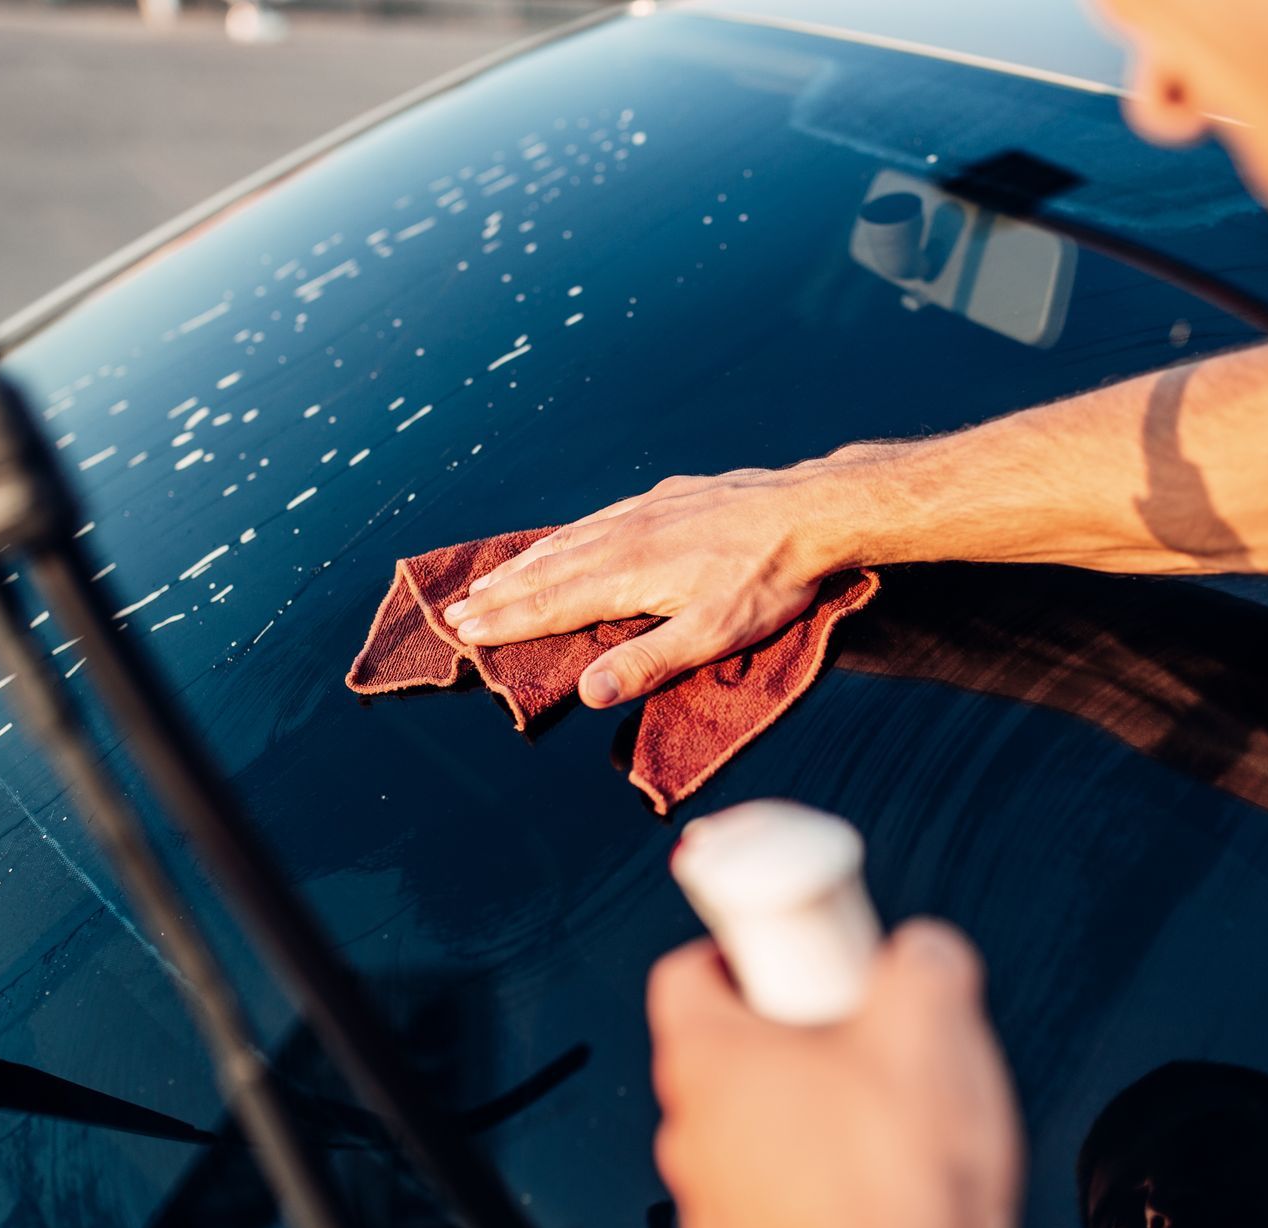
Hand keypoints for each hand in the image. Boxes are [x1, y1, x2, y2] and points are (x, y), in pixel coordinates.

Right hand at [440, 461, 871, 707]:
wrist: (812, 509)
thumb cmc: (770, 579)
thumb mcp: (715, 634)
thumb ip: (650, 662)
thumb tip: (588, 691)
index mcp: (630, 574)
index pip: (553, 605)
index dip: (506, 621)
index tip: (465, 631)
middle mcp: (626, 537)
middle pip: (548, 571)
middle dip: (499, 594)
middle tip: (455, 610)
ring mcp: (646, 512)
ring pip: (569, 541)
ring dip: (525, 564)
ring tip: (491, 578)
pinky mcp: (668, 496)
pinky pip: (598, 518)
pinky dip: (565, 534)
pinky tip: (563, 539)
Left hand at [648, 921, 1021, 1227]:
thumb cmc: (890, 1197)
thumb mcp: (931, 1031)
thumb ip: (923, 962)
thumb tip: (924, 953)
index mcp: (709, 1059)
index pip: (686, 971)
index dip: (742, 949)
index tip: (788, 951)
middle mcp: (694, 1132)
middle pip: (727, 1050)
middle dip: (792, 1034)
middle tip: (852, 1033)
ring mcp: (716, 1202)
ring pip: (752, 1128)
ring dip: (806, 1115)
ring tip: (879, 1119)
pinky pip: (775, 1195)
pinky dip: (817, 1183)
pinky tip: (879, 1186)